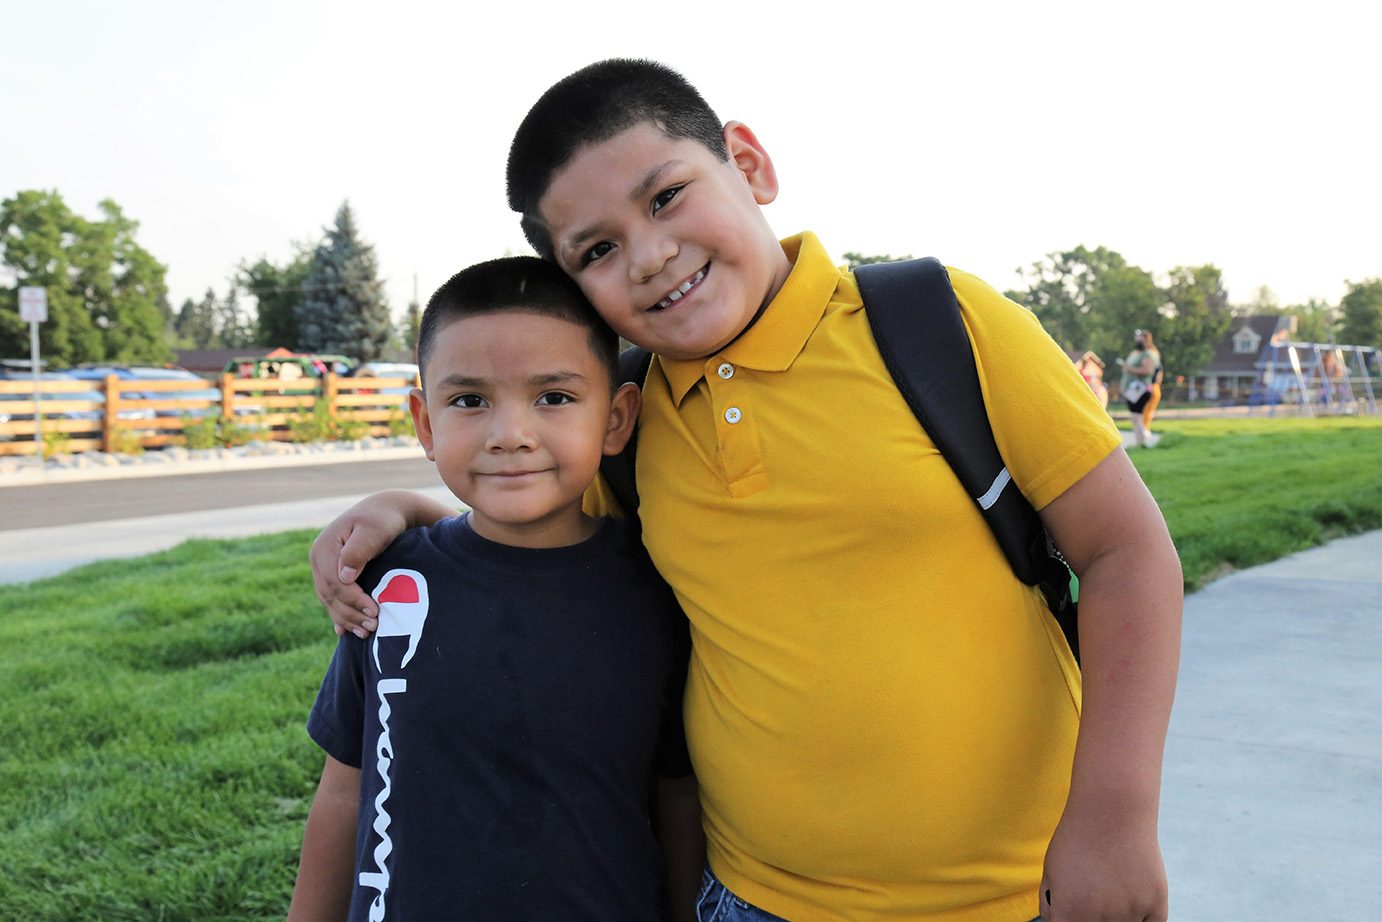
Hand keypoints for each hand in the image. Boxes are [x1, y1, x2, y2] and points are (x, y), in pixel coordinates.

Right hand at [309, 492, 416, 637]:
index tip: (374, 611)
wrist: (384, 511)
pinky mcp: (331, 574)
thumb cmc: (382, 520)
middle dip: (351, 613)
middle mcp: (318, 559)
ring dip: (346, 618)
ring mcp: (322, 568)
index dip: (353, 599)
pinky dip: (339, 615)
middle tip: (373, 628)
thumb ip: (359, 550)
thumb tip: (345, 576)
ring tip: (366, 632)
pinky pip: (331, 599)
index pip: (334, 581)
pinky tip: (345, 630)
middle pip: (330, 594)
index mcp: (324, 548)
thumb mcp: (373, 530)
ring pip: (329, 600)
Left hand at [1038, 802, 1167, 920]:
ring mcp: (1130, 914)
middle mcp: (1099, 920)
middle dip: (1090, 917)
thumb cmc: (1077, 838)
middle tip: (1095, 895)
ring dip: (1118, 917)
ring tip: (1112, 887)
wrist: (1112, 810)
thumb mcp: (1051, 871)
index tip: (1074, 911)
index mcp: (1068, 914)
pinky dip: (1142, 917)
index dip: (1069, 920)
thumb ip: (1051, 905)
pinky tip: (1133, 897)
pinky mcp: (1156, 905)